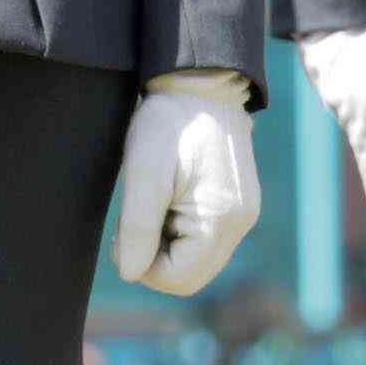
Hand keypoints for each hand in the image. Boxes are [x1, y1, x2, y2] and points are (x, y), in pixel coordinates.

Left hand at [110, 72, 262, 295]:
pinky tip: (169, 200)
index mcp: (222, 218)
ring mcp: (243, 215)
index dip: (142, 266)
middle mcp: (241, 223)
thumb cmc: (169, 123)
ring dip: (165, 245)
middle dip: (154, 259)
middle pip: (191, 276)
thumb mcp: (143, 173)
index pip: (178, 279)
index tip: (123, 233)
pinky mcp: (237, 207)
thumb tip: (131, 274)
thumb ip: (136, 227)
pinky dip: (179, 232)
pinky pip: (204, 241)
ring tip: (153, 204)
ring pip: (196, 261)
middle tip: (133, 222)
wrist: (201, 86)